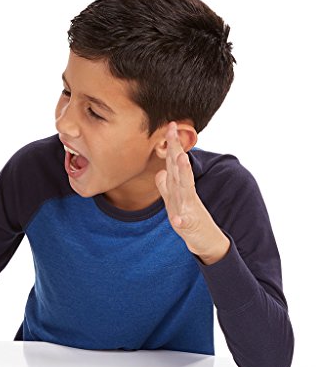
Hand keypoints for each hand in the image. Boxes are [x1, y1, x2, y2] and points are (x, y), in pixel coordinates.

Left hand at [155, 121, 229, 264]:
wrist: (206, 241)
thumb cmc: (190, 218)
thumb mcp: (175, 200)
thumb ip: (167, 186)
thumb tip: (161, 172)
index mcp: (180, 187)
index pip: (174, 162)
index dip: (172, 145)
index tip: (169, 125)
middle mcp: (185, 193)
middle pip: (179, 168)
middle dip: (176, 149)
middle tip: (173, 131)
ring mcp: (188, 208)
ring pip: (185, 189)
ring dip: (183, 173)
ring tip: (181, 158)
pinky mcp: (190, 226)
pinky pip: (184, 222)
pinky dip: (181, 219)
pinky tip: (177, 218)